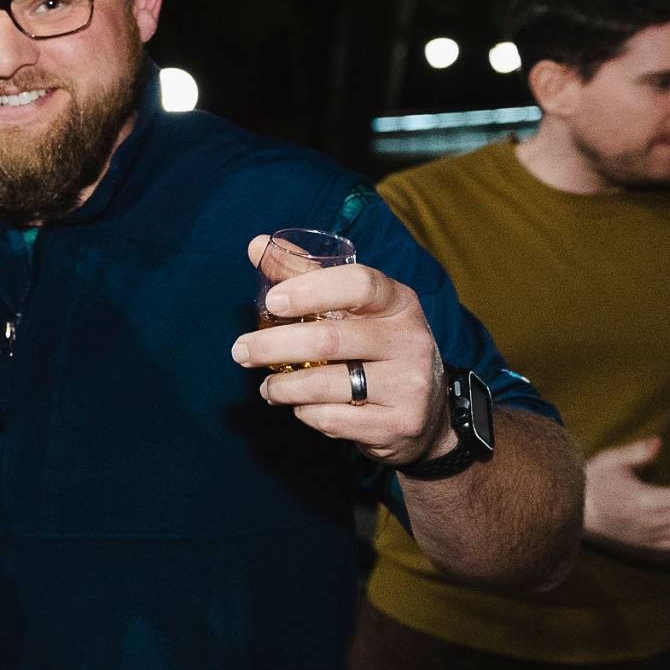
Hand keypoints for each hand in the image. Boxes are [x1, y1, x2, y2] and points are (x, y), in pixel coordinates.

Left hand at [233, 239, 449, 464]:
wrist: (428, 413)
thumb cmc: (378, 348)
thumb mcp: (357, 309)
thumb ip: (307, 277)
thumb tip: (257, 245)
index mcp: (399, 303)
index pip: (359, 284)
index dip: (311, 290)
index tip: (272, 302)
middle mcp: (409, 340)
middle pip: (330, 340)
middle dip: (273, 346)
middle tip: (240, 351)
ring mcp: (408, 384)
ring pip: (326, 385)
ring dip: (283, 386)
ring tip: (267, 386)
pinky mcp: (398, 424)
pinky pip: (333, 419)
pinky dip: (305, 412)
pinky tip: (300, 406)